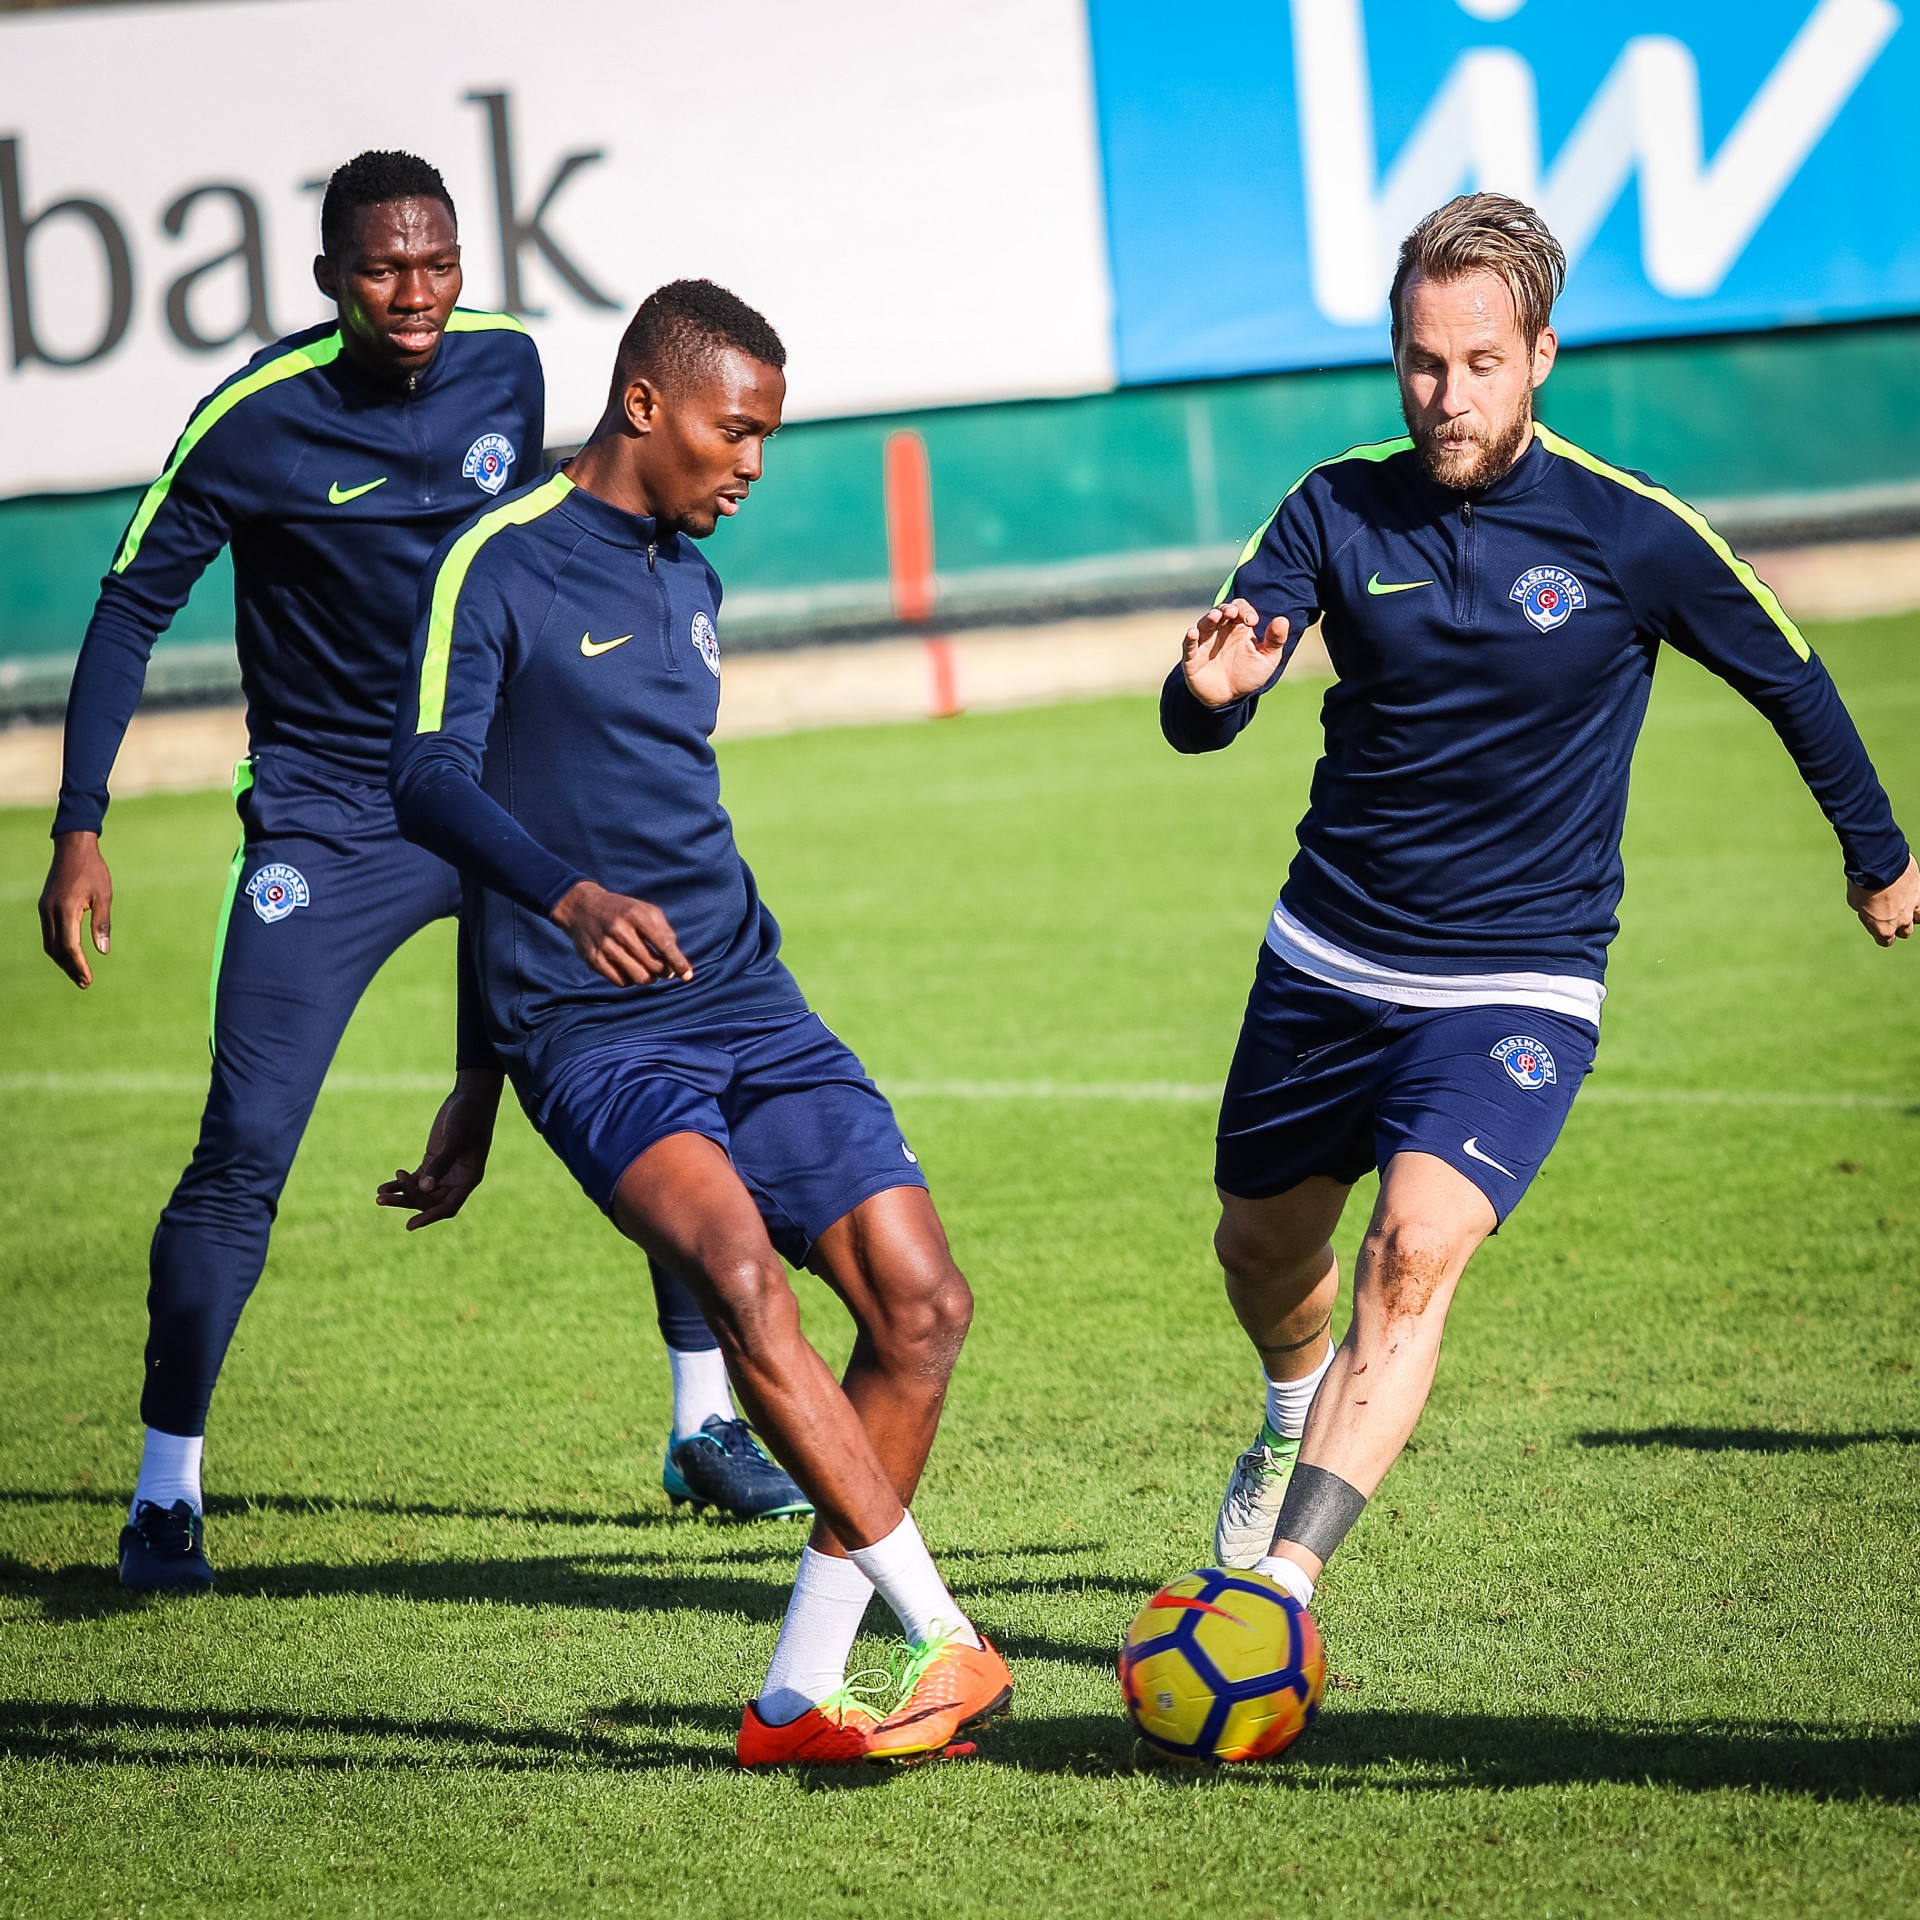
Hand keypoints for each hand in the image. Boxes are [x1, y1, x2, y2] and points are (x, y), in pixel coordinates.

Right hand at [39, 831, 113, 987]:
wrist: (73, 848)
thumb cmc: (93, 870)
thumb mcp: (104, 896)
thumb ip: (102, 923)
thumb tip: (103, 950)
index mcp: (66, 909)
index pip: (70, 946)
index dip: (79, 965)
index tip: (88, 980)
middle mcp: (50, 912)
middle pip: (57, 949)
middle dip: (71, 968)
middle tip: (85, 983)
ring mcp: (45, 909)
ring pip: (50, 944)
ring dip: (63, 961)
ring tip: (78, 974)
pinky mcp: (45, 907)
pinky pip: (49, 934)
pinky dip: (58, 948)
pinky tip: (70, 955)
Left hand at [375, 1070, 503, 1228]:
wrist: (470, 1096)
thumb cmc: (469, 1117)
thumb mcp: (455, 1139)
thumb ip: (441, 1164)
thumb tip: (424, 1188)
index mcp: (470, 1178)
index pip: (448, 1206)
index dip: (430, 1217)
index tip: (410, 1225)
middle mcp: (458, 1179)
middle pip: (430, 1201)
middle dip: (407, 1202)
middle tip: (383, 1199)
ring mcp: (445, 1171)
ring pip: (421, 1192)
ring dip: (401, 1195)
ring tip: (379, 1196)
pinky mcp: (434, 1161)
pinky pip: (416, 1179)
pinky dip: (400, 1183)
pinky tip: (383, 1186)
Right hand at [551, 880, 693, 987]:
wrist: (582, 908)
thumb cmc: (622, 911)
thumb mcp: (645, 911)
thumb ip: (665, 931)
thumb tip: (676, 960)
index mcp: (636, 915)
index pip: (663, 944)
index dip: (677, 962)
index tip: (688, 975)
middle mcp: (619, 929)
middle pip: (652, 965)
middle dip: (664, 972)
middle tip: (665, 971)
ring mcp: (604, 945)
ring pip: (638, 977)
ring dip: (649, 979)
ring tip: (650, 973)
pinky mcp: (593, 959)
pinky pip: (621, 982)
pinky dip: (631, 981)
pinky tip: (631, 971)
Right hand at [1181, 599, 1290, 708]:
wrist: (1228, 699)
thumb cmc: (1248, 675)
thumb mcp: (1267, 659)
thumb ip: (1275, 640)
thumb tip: (1283, 619)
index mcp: (1238, 628)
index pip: (1239, 608)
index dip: (1245, 610)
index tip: (1252, 621)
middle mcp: (1220, 632)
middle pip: (1220, 612)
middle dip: (1226, 609)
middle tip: (1233, 612)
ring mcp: (1205, 644)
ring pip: (1204, 625)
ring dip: (1209, 619)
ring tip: (1215, 616)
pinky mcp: (1192, 660)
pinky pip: (1188, 647)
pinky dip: (1189, 639)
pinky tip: (1193, 633)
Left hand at [1847, 854, 1918, 946]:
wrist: (1879, 865)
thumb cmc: (1862, 883)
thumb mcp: (1854, 901)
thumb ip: (1864, 910)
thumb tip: (1867, 909)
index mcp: (1882, 928)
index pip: (1886, 941)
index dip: (1881, 934)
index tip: (1877, 925)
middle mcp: (1901, 922)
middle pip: (1904, 932)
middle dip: (1897, 926)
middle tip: (1889, 914)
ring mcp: (1914, 907)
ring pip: (1918, 919)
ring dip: (1911, 915)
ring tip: (1903, 906)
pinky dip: (1917, 902)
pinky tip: (1912, 897)